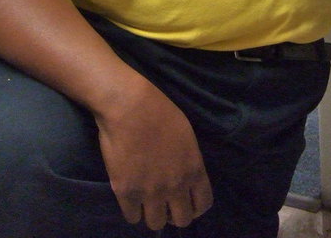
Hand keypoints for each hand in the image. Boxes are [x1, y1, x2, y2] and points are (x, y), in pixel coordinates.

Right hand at [95, 76, 212, 230]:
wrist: (130, 107)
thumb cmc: (160, 112)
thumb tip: (185, 177)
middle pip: (182, 220)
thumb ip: (189, 161)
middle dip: (175, 214)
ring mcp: (150, 192)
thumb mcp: (187, 135)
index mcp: (194, 169)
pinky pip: (132, 217)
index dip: (196, 206)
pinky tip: (132, 197)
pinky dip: (133, 210)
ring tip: (147, 200)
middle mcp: (175, 186)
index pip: (203, 204)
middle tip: (166, 203)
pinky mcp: (126, 193)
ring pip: (156, 223)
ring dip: (153, 213)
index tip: (188, 202)